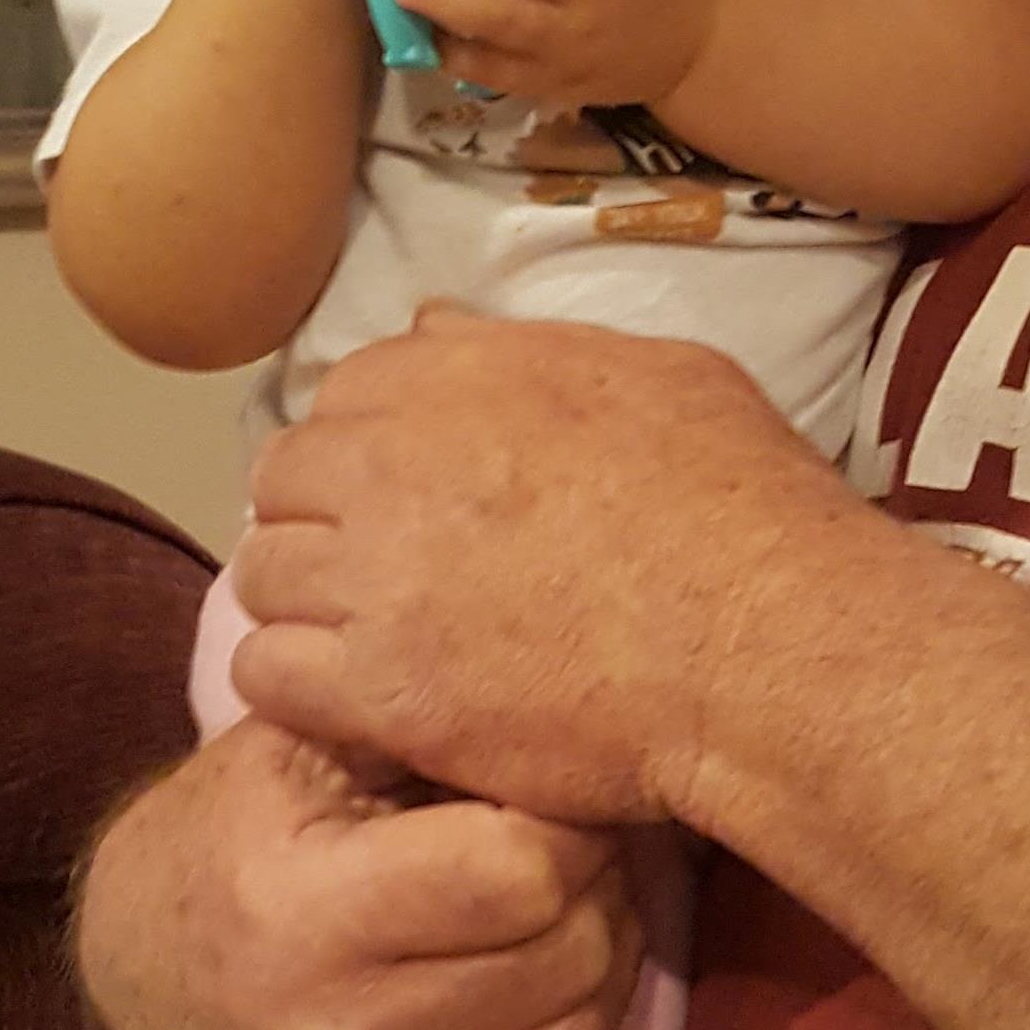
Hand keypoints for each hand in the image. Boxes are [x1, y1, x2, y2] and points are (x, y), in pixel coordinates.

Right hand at [73, 700, 640, 1029]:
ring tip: (558, 921)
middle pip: (564, 960)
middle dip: (593, 892)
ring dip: (594, 973)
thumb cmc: (231, 834)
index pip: (521, 873)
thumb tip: (570, 725)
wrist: (135, 976)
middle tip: (575, 858)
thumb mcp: (297, 746)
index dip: (565, 823)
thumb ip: (419, 723)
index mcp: (297, 916)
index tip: (556, 800)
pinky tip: (519, 1002)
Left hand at [234, 306, 850, 822]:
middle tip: (376, 575)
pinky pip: (268, 676)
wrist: (766, 644)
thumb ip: (531, 352)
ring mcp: (379, 578)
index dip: (365, 449)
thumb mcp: (665, 377)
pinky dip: (297, 688)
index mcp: (459, 379)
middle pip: (285, 481)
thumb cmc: (744, 509)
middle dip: (318, 521)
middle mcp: (396, 464)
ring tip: (362, 644)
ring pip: (263, 577)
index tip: (400, 496)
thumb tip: (434, 326)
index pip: (343, 394)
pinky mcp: (382, 689)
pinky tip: (352, 703)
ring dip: (303, 605)